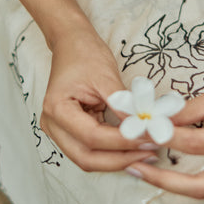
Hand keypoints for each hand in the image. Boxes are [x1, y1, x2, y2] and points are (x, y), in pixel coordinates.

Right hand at [40, 21, 157, 170]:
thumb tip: (145, 129)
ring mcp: (59, 131)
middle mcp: (53, 125)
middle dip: (120, 160)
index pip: (92, 137)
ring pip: (88, 159)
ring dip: (118, 160)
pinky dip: (113, 153)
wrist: (71, 43)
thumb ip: (123, 105)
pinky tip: (134, 149)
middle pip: (86, 158)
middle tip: (150, 154)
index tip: (149, 139)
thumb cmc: (85, 54)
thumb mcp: (106, 77)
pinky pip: (91, 150)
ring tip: (146, 154)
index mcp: (57, 109)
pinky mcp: (70, 132)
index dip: (123, 142)